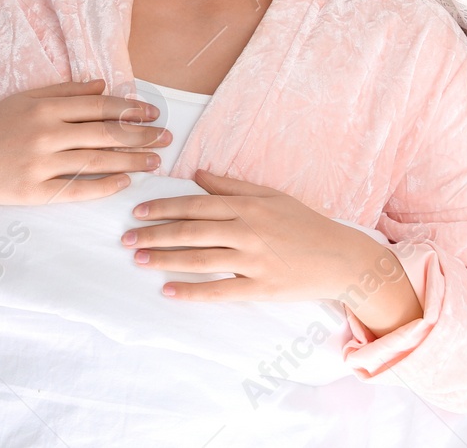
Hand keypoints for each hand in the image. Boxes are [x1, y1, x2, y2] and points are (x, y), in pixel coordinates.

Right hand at [0, 79, 170, 204]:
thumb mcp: (26, 99)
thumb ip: (66, 91)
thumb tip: (103, 85)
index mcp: (46, 107)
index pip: (101, 107)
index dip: (132, 110)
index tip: (154, 114)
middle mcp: (46, 133)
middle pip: (105, 134)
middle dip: (141, 136)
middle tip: (166, 138)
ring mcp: (40, 164)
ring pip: (97, 162)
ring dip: (132, 160)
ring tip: (156, 161)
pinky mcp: (33, 192)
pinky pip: (77, 190)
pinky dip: (105, 186)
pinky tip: (126, 182)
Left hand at [122, 170, 422, 334]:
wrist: (341, 258)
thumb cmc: (305, 223)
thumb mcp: (271, 195)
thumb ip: (232, 185)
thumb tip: (198, 175)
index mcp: (249, 206)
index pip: (197, 205)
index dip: (163, 208)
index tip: (137, 212)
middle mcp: (248, 231)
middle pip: (192, 232)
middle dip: (154, 235)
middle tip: (126, 240)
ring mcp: (254, 261)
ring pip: (200, 259)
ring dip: (165, 260)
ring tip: (138, 261)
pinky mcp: (261, 288)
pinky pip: (220, 292)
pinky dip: (192, 292)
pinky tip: (169, 291)